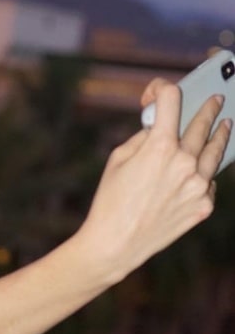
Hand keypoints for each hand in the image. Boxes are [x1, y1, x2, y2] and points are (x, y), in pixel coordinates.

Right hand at [78, 80, 230, 281]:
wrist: (115, 244)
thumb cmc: (110, 201)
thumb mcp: (118, 160)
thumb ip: (143, 138)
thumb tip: (159, 128)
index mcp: (159, 146)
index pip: (170, 100)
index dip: (162, 89)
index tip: (161, 91)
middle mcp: (185, 162)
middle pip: (202, 123)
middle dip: (208, 108)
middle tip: (215, 100)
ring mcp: (198, 186)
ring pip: (216, 151)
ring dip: (220, 134)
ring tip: (225, 126)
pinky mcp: (203, 206)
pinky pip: (210, 182)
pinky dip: (206, 173)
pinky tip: (203, 170)